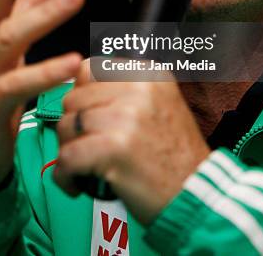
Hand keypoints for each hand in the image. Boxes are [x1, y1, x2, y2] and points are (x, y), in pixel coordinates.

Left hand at [53, 62, 209, 224]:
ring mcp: (125, 117)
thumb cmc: (174, 154)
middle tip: (86, 147)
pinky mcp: (114, 148)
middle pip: (73, 99)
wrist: (196, 193)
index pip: (88, 70)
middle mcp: (137, 89)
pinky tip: (77, 184)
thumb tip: (77, 86)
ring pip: (67, 127)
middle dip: (73, 126)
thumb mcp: (159, 104)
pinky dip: (65, 175)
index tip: (90, 117)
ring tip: (84, 167)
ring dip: (68, 151)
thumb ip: (123, 90)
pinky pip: (67, 157)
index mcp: (146, 74)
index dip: (82, 96)